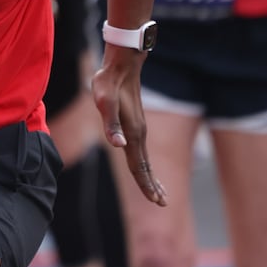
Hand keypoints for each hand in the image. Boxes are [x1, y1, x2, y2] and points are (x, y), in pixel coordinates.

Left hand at [91, 48, 166, 206]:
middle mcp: (139, 134)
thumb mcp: (105, 102)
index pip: (138, 166)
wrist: (122, 64)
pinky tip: (144, 164)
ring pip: (145, 159)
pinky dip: (146, 163)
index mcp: (132, 133)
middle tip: (162, 202)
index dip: (145, 184)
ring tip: (159, 191)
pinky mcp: (135, 123)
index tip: (155, 200)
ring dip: (151, 176)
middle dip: (152, 185)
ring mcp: (139, 128)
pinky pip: (141, 150)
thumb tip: (118, 144)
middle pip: (145, 166)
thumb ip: (110, 124)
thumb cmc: (110, 82)